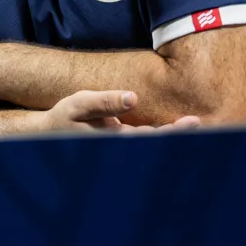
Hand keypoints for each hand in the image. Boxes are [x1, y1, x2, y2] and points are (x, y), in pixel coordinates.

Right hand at [38, 90, 200, 133]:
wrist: (45, 135)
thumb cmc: (62, 117)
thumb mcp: (79, 104)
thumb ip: (105, 101)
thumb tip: (133, 98)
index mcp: (116, 139)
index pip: (152, 137)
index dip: (174, 131)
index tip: (194, 122)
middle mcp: (121, 147)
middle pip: (156, 143)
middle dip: (178, 135)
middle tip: (200, 122)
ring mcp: (120, 147)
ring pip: (151, 144)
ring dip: (170, 137)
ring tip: (192, 125)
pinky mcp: (118, 142)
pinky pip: (143, 140)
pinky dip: (158, 136)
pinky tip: (171, 129)